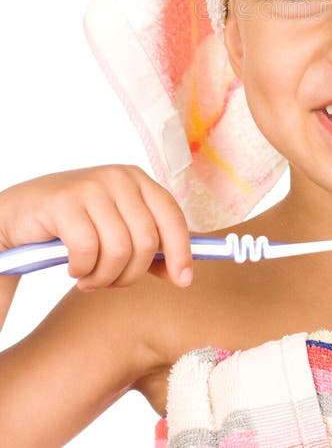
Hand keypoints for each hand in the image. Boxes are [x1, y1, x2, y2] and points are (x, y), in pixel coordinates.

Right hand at [0, 165, 192, 290]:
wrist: (20, 213)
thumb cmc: (74, 223)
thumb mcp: (116, 228)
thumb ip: (148, 247)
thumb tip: (181, 274)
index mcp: (138, 180)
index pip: (172, 216)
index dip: (181, 251)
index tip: (182, 281)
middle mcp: (119, 177)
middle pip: (146, 240)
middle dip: (130, 274)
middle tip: (109, 283)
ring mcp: (92, 186)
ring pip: (119, 250)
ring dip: (104, 277)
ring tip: (90, 279)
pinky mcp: (65, 201)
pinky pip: (87, 250)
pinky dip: (81, 270)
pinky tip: (73, 269)